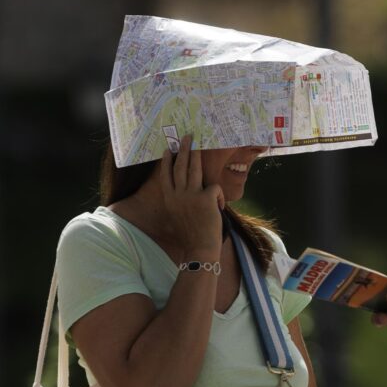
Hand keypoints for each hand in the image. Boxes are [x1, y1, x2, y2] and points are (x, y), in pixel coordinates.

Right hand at [160, 135, 223, 258]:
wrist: (199, 248)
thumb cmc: (192, 234)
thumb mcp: (179, 214)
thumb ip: (180, 200)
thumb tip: (187, 186)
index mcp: (169, 199)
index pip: (166, 175)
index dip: (167, 161)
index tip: (168, 150)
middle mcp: (177, 194)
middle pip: (179, 166)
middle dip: (183, 150)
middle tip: (186, 138)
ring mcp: (191, 195)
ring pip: (194, 169)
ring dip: (195, 154)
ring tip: (197, 144)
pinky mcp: (206, 198)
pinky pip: (215, 188)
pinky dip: (219, 197)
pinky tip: (218, 208)